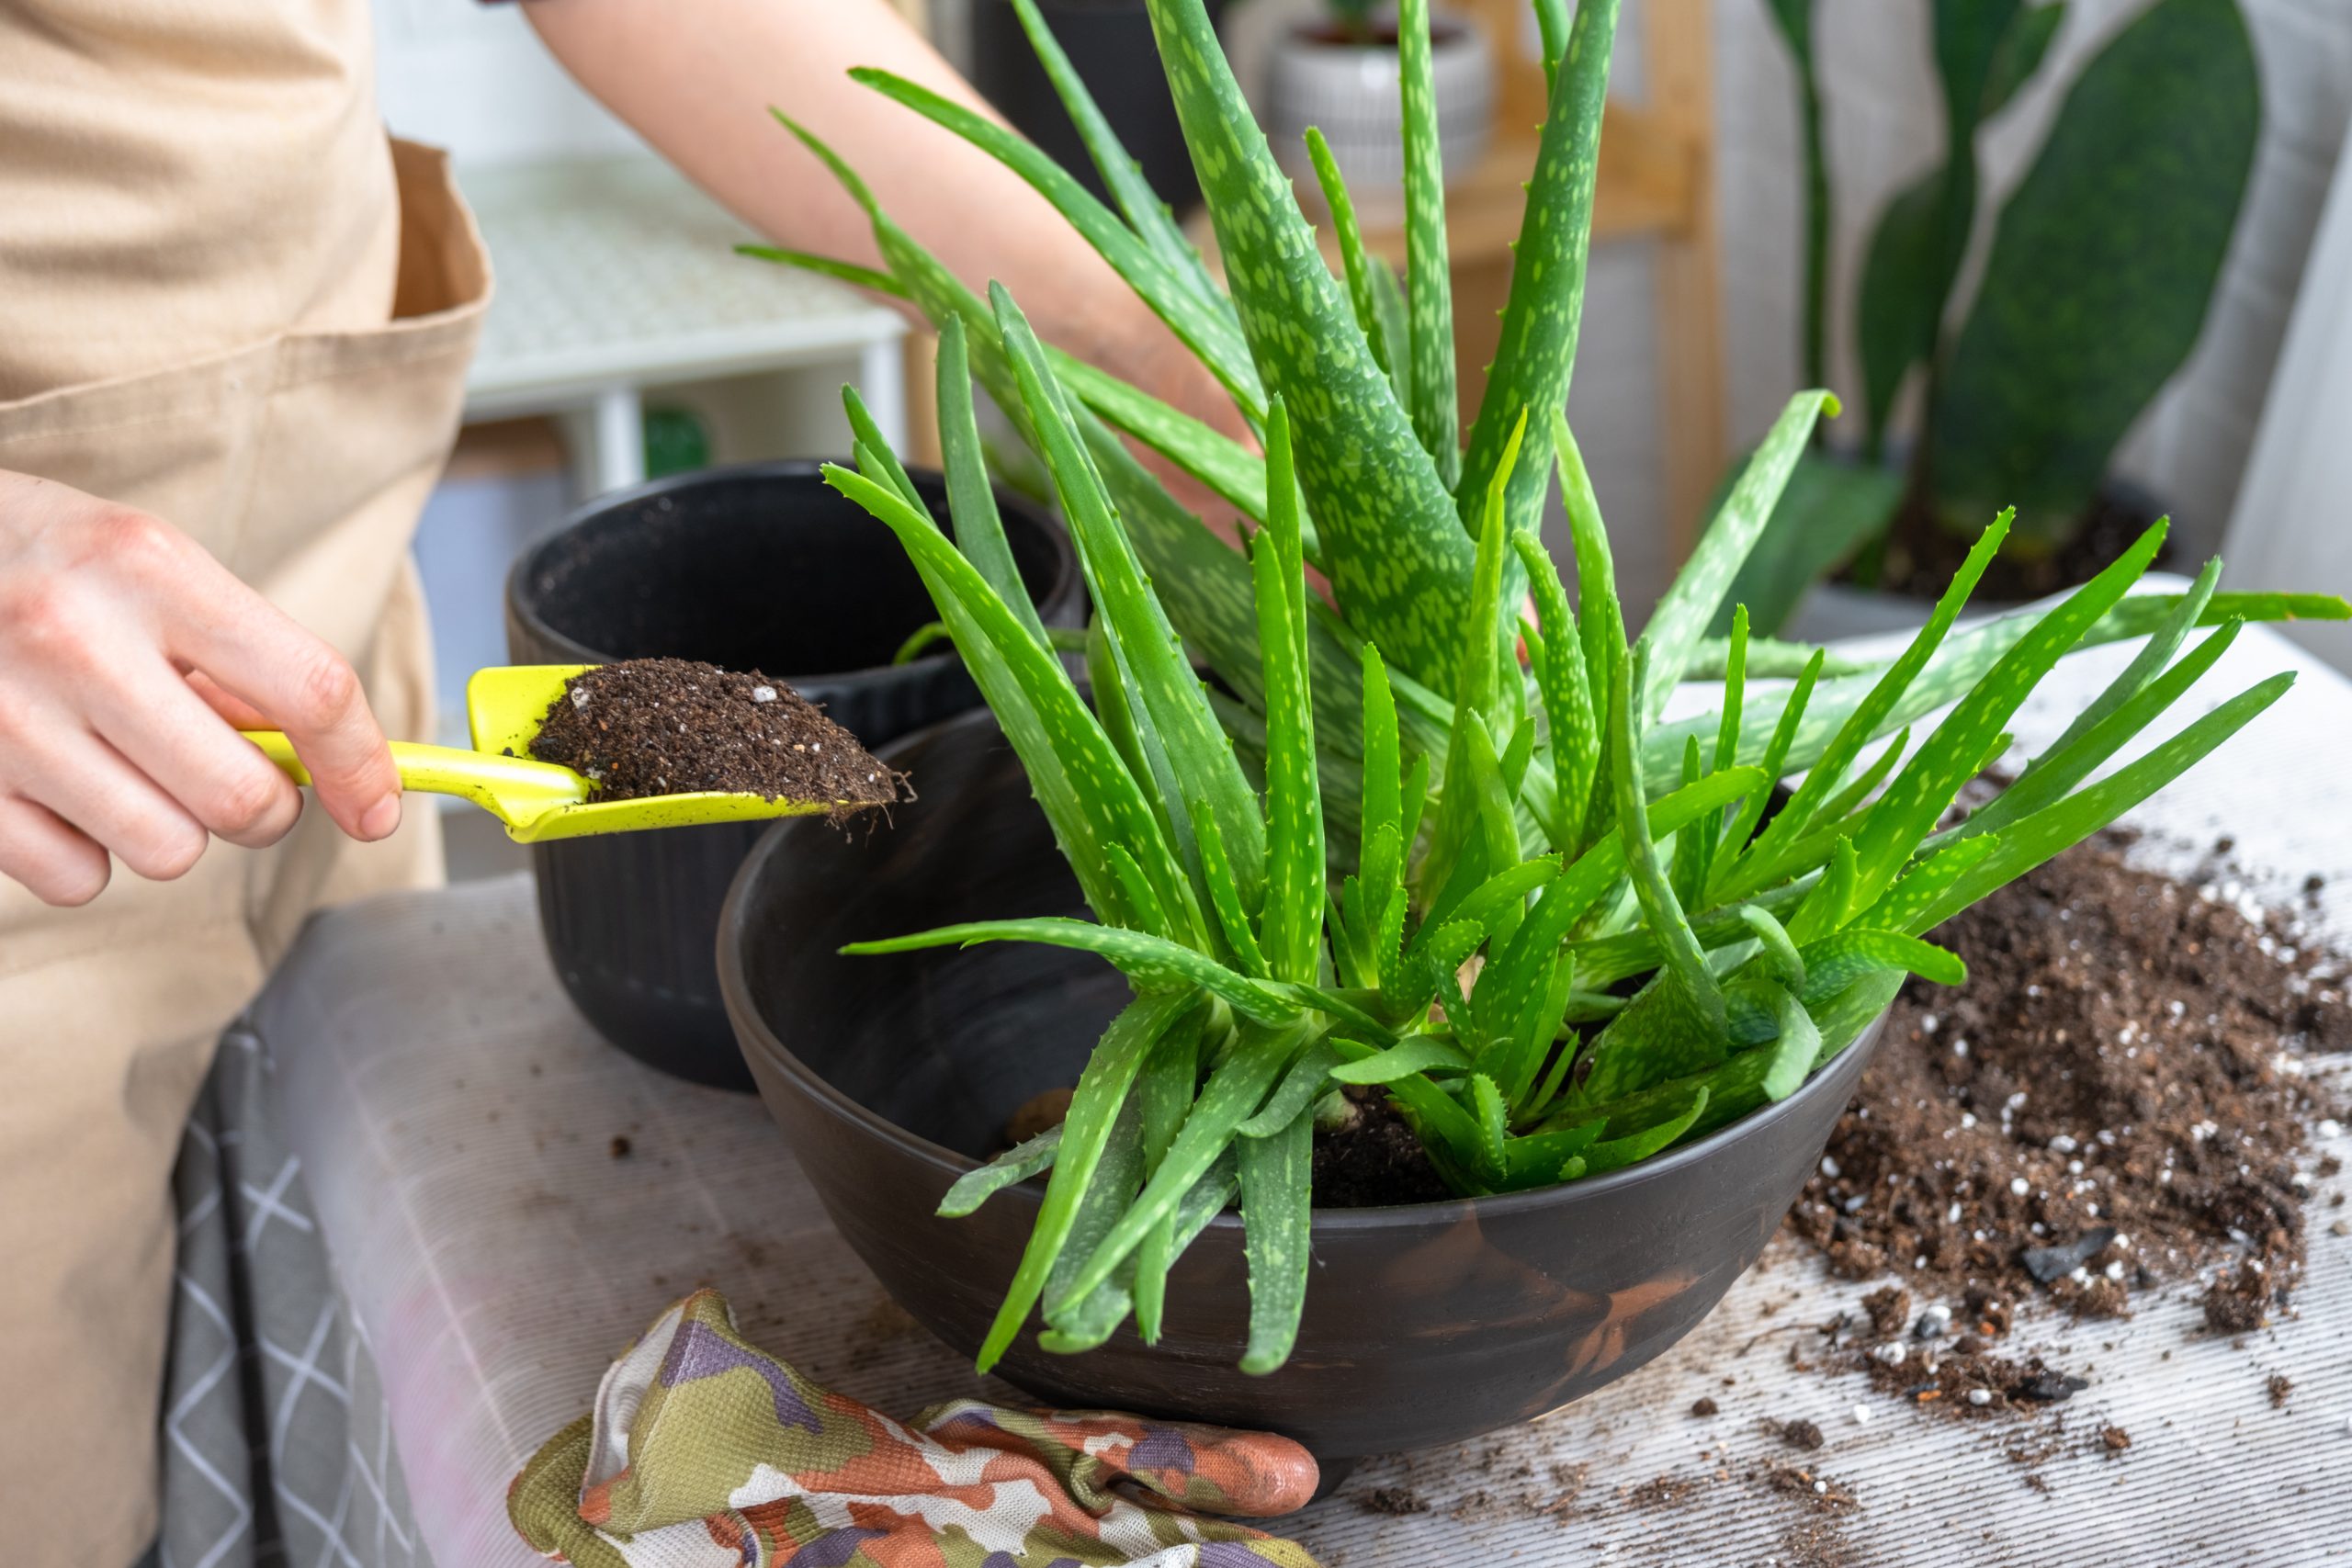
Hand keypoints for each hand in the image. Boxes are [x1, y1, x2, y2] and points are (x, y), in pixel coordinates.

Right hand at [0, 470, 400, 906]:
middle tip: (233, 773)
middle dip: (263, 806)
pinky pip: (78, 879)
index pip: (308, 689)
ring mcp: (8, 718)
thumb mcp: (152, 569)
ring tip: (128, 763)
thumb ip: (240, 657)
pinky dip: (87, 852)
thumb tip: (325, 761)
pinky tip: (63, 787)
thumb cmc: (49, 563)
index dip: (362, 764)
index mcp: (149, 569)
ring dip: (172, 825)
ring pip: (167, 851)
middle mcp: (76, 639)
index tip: (377, 805)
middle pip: (242, 800)